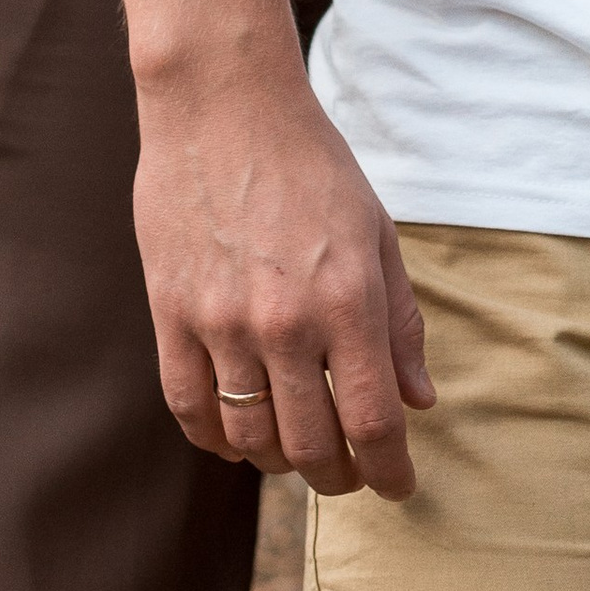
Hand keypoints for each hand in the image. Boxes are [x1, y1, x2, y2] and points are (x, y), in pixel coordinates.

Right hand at [133, 52, 434, 499]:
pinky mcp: (171, 313)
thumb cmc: (311, 163)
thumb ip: (401, 321)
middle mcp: (285, 320)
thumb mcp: (376, 231)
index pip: (372, 421)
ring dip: (280, 461)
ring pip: (252, 438)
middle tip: (351, 473)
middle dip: (339, 476)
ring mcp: (221, 321)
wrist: (224, 103)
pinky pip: (191, 408)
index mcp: (348, 298)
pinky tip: (239, 436)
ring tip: (299, 452)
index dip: (389, 471)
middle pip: (313, 445)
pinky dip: (218, 439)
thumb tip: (418, 402)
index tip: (398, 487)